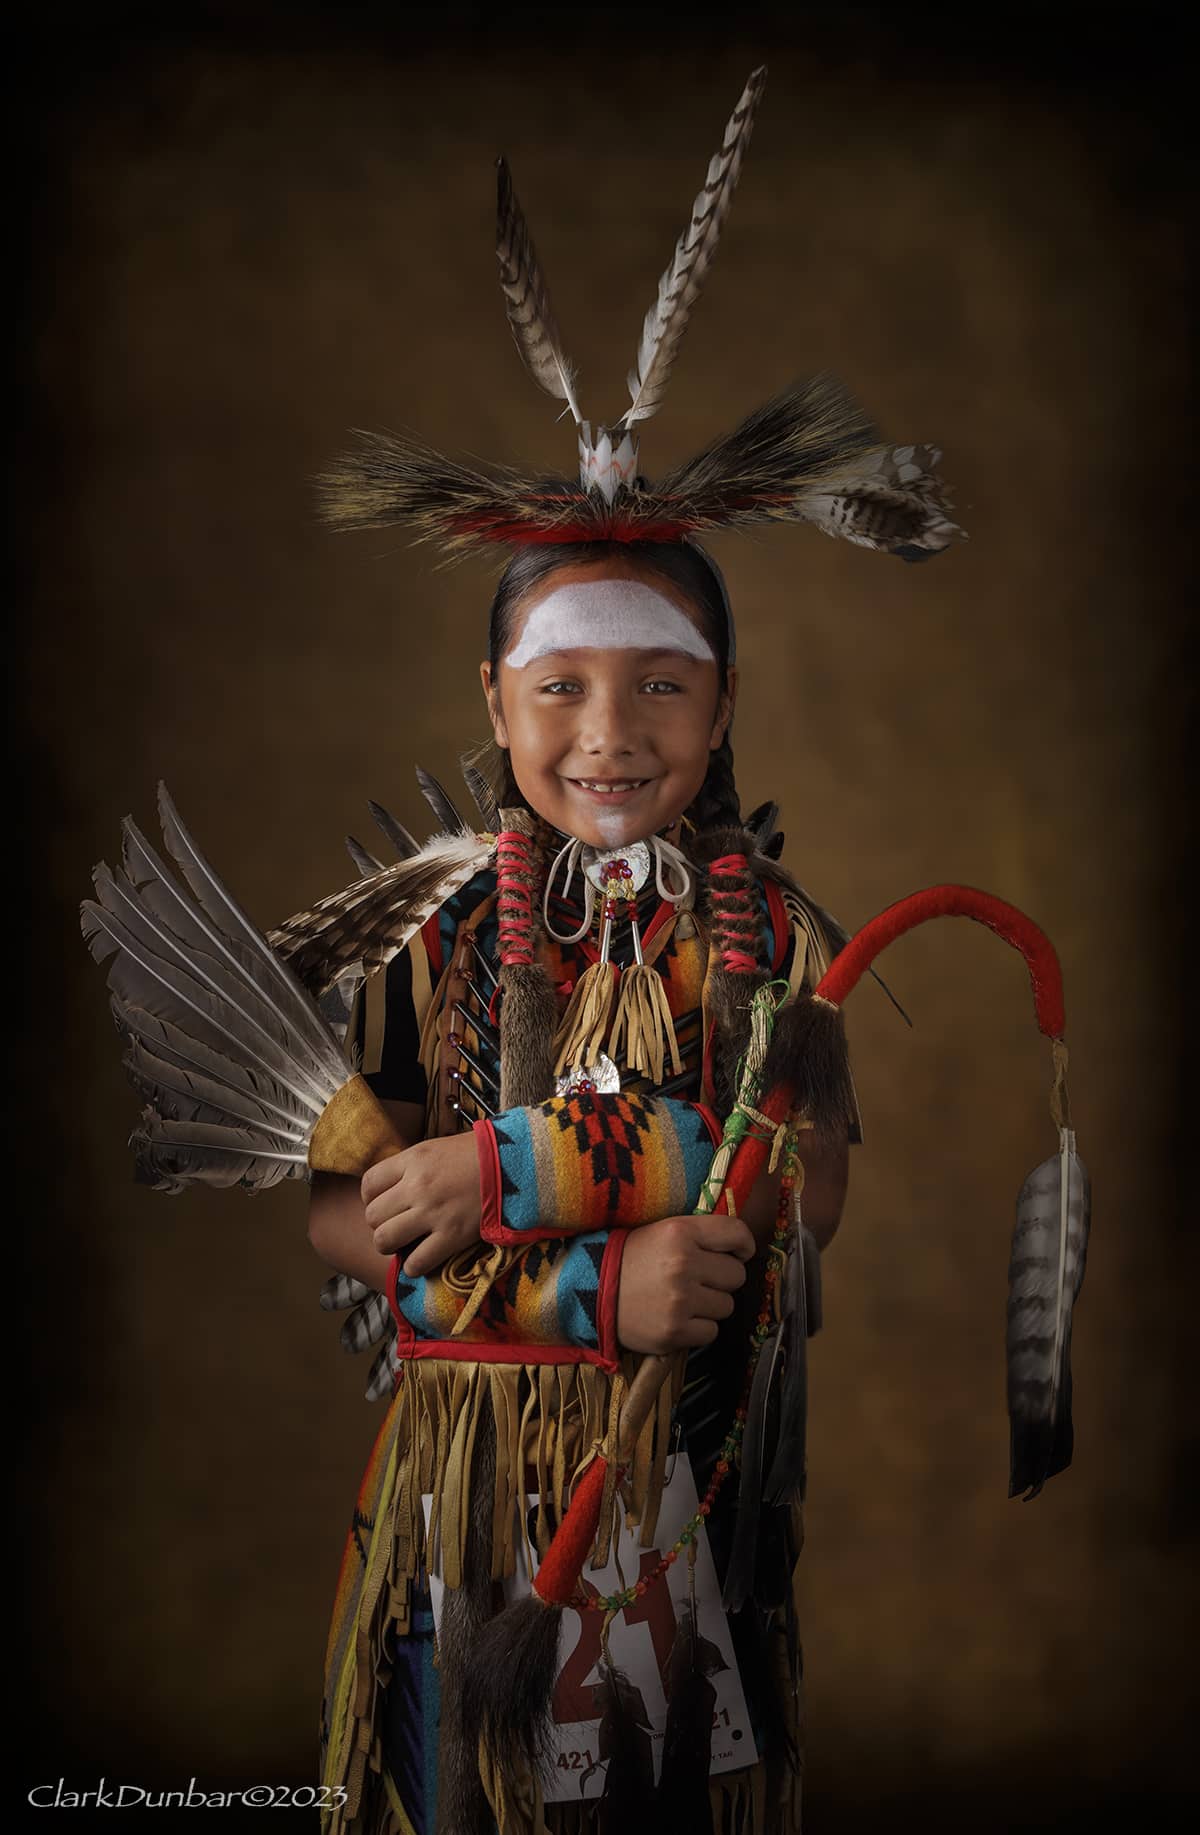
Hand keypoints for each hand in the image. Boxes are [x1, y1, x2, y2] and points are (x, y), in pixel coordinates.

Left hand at [361, 1132, 481, 1276]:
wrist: (515, 1165)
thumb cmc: (476, 1155)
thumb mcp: (435, 1148)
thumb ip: (410, 1166)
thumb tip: (391, 1188)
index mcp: (413, 1161)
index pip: (368, 1184)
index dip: (370, 1198)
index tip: (384, 1203)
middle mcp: (417, 1187)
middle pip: (372, 1216)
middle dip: (380, 1224)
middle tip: (395, 1224)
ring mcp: (433, 1214)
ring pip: (384, 1240)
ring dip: (390, 1245)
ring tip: (403, 1243)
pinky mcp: (452, 1237)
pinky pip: (416, 1263)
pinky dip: (413, 1266)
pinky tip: (421, 1259)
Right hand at [616, 1213, 755, 1354]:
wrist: (590, 1292)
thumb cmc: (631, 1258)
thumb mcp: (662, 1231)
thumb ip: (700, 1234)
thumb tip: (741, 1244)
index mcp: (680, 1232)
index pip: (736, 1234)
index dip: (744, 1245)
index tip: (739, 1253)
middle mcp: (683, 1264)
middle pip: (736, 1275)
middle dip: (721, 1279)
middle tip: (698, 1280)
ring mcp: (679, 1301)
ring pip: (726, 1306)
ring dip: (710, 1306)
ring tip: (683, 1300)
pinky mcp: (674, 1332)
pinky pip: (712, 1332)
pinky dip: (698, 1328)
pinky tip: (677, 1318)